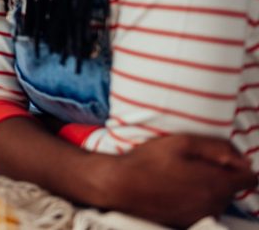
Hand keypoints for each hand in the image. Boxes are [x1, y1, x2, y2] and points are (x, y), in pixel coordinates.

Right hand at [97, 134, 256, 226]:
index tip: (222, 160)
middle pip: (232, 190)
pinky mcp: (186, 225)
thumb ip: (218, 149)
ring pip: (216, 201)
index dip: (238, 166)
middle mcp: (213, 206)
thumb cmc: (147, 162)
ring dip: (206, 189)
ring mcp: (200, 218)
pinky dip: (193, 201)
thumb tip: (242, 159)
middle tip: (191, 164)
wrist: (119, 185)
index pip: (250, 178)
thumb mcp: (182, 142)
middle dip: (219, 176)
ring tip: (179, 177)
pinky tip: (173, 190)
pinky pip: (201, 211)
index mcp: (216, 184)